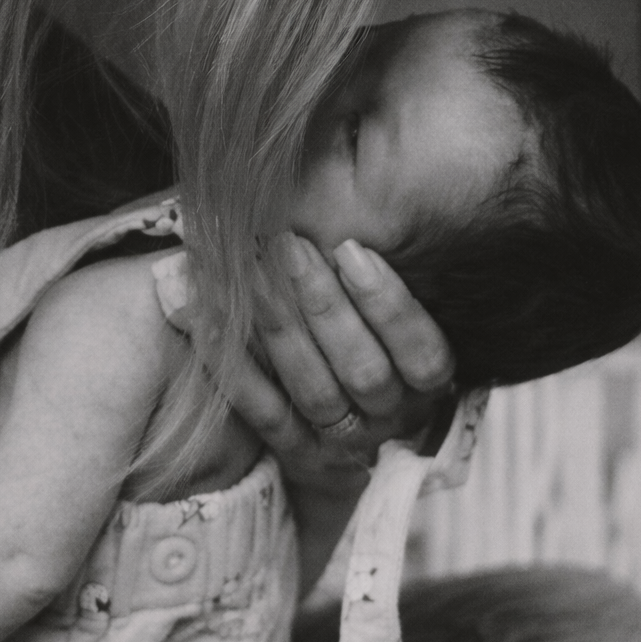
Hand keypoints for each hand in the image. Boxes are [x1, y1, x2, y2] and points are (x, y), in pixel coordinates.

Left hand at [236, 232, 454, 491]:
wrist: (350, 430)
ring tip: (249, 271)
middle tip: (288, 246)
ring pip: (314, 390)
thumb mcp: (398, 314)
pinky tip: (211, 321)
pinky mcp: (299, 454)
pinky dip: (238, 368)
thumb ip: (382, 269)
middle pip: (363, 369)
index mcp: (428, 381)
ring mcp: (345, 441)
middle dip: (323, 305)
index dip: (388, 303)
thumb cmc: (377, 341)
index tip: (350, 250)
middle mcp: (392, 415)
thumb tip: (364, 186)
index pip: (422, 351)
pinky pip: (266, 414)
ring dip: (279, 327)